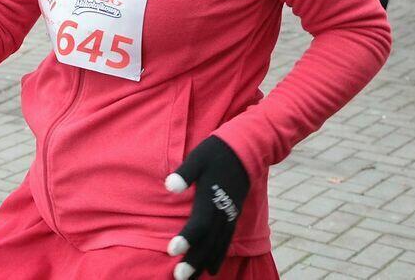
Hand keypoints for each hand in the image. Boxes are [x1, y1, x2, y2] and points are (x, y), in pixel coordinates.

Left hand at [165, 136, 249, 279]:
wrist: (245, 148)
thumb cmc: (216, 151)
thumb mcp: (198, 157)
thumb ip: (184, 173)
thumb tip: (169, 186)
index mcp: (211, 198)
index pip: (199, 224)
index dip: (186, 239)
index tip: (171, 251)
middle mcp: (222, 211)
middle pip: (209, 242)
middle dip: (194, 261)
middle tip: (180, 278)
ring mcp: (230, 214)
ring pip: (219, 244)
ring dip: (205, 262)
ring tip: (193, 279)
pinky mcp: (233, 214)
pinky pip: (227, 240)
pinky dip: (219, 254)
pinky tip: (212, 267)